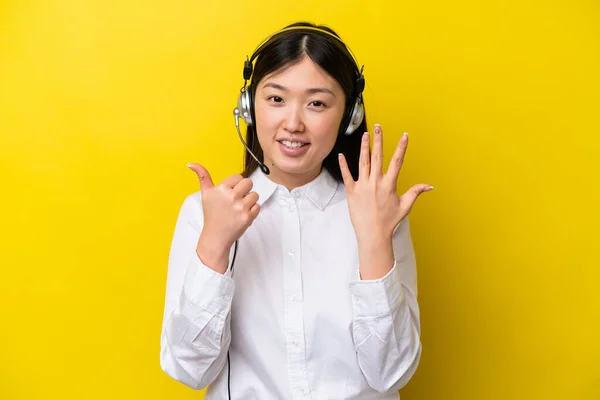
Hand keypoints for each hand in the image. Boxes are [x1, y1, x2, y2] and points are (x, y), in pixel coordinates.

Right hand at [187, 163, 259, 272]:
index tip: (230, 193)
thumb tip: (191, 164)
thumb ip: (202, 176)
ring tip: (239, 208)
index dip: (236, 185)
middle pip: (249, 182)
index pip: (238, 177)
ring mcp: (240, 207)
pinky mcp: (248, 217)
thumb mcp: (205, 194)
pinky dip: (252, 211)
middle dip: (245, 190)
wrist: (215, 236)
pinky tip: (242, 215)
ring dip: (249, 201)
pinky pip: (258, 206)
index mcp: (221, 189)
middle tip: (237, 199)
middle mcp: (230, 196)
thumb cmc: (212, 214)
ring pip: (255, 195)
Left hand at [338, 124, 432, 242]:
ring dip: (364, 147)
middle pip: (377, 157)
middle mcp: (376, 182)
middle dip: (378, 140)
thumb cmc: (389, 221)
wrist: (373, 234)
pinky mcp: (351, 192)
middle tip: (378, 127)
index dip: (401, 147)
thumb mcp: (405, 206)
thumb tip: (429, 186)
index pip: (397, 161)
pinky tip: (341, 155)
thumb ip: (416, 192)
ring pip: (363, 162)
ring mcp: (363, 186)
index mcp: (389, 184)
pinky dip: (344, 165)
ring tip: (365, 135)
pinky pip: (347, 175)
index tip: (405, 135)